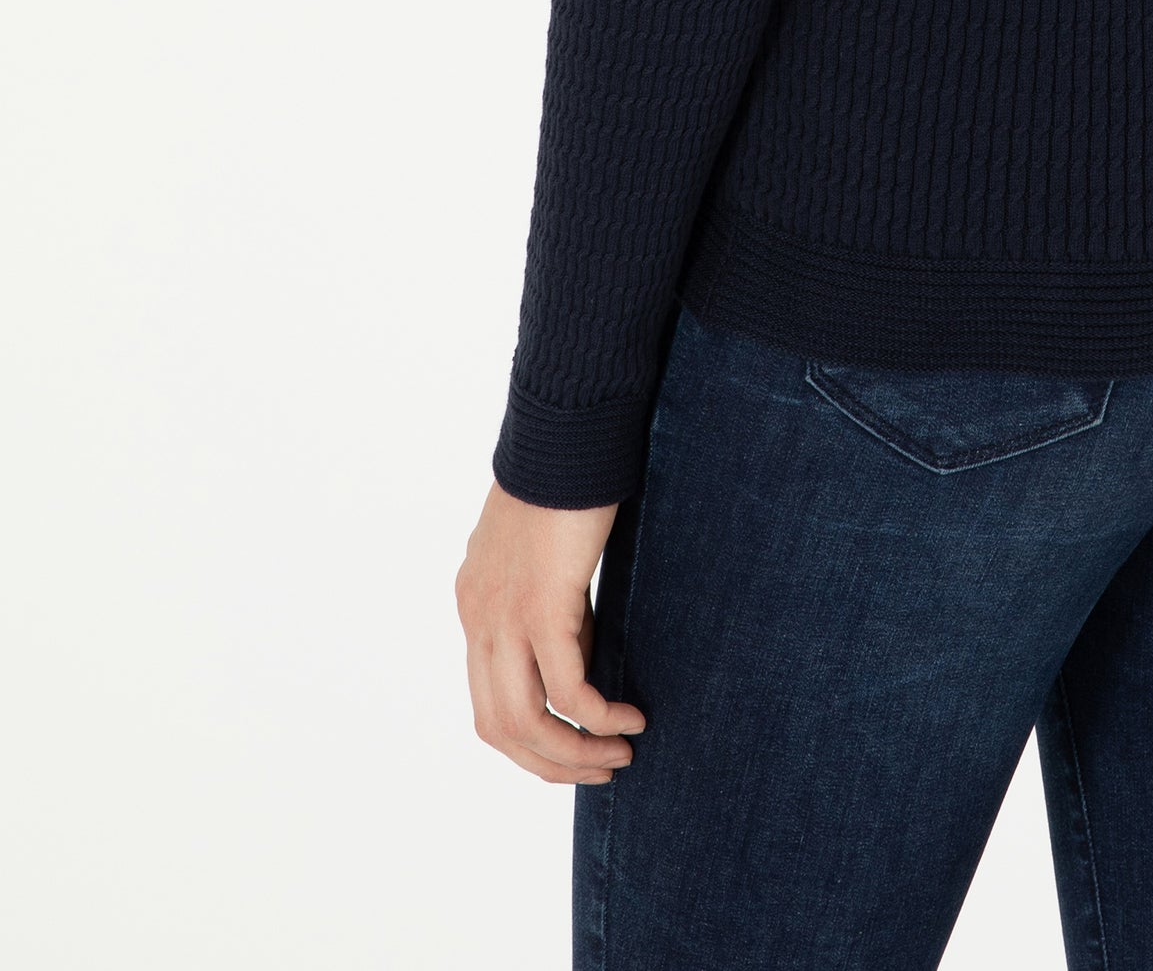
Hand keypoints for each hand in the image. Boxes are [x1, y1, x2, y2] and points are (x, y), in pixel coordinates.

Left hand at [456, 481, 646, 783]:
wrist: (568, 430)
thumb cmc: (568, 478)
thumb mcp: (545, 555)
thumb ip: (550, 602)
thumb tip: (581, 652)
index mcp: (475, 603)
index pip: (488, 700)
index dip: (530, 740)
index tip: (575, 749)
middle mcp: (479, 616)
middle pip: (499, 726)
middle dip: (551, 762)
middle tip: (602, 769)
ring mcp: (504, 614)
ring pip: (526, 720)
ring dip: (575, 752)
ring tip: (621, 755)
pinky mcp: (542, 604)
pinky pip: (568, 687)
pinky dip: (599, 715)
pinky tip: (632, 717)